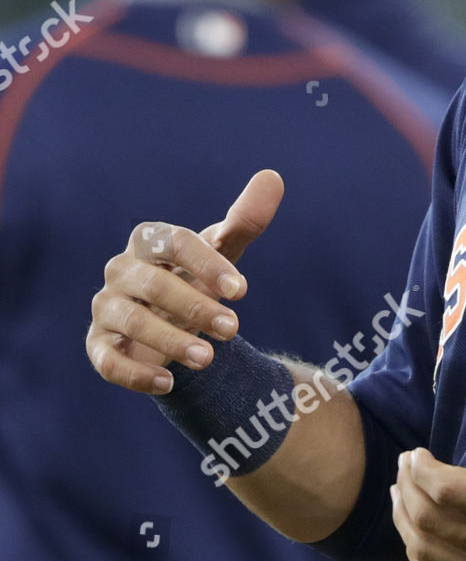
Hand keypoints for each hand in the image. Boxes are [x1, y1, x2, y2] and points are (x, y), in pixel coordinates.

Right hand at [85, 170, 284, 394]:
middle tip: (233, 329)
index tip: (242, 290)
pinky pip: (107, 360)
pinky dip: (135, 373)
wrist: (173, 320)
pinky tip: (168, 383)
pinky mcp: (99, 345)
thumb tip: (272, 178)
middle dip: (196, 306)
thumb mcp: (225, 251)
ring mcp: (106, 308)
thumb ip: (246, 219)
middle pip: (154, 284)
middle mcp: (121, 270)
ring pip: (132, 321)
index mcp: (149, 241)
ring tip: (208, 358)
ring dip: (171, 340)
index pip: (174, 243)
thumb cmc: (199, 277)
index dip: (208, 264)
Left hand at [391, 389, 465, 560]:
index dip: (420, 470)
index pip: (448, 491)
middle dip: (408, 490)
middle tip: (405, 468)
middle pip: (431, 523)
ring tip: (403, 495)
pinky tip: (416, 533)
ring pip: (429, 554)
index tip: (414, 453)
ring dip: (405, 523)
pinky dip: (419, 557)